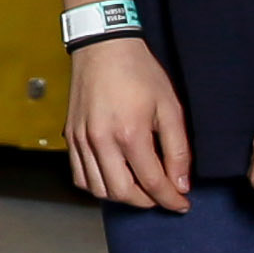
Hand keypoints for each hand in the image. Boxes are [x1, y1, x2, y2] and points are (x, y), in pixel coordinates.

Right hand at [65, 36, 193, 211]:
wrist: (103, 48)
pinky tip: (114, 177)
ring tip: (139, 187)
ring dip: (122, 196)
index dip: (170, 199)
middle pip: (123, 193)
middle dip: (147, 202)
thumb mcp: (169, 107)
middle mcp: (102, 141)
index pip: (153, 182)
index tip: (181, 204)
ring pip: (99, 190)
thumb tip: (181, 183)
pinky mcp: (71, 137)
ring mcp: (82, 141)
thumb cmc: (138, 71)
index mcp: (130, 133)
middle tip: (162, 196)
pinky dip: (98, 186)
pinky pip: (80, 176)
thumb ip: (177, 149)